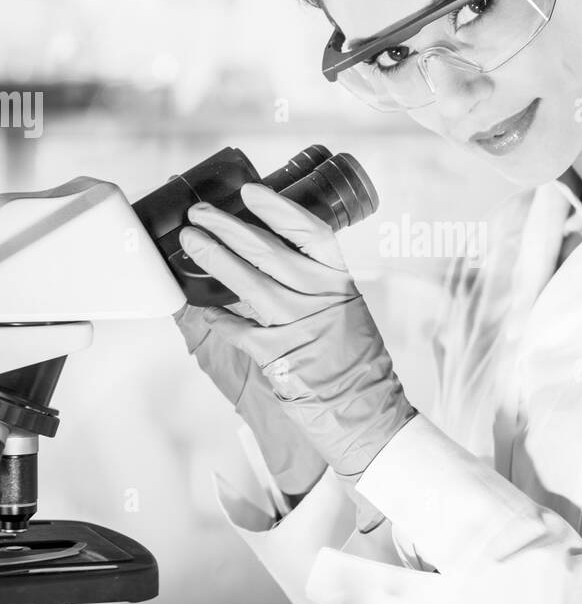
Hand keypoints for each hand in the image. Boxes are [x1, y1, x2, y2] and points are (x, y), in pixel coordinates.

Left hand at [178, 182, 416, 486]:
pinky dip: (216, 317)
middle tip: (199, 213)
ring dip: (215, 258)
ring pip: (249, 283)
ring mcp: (298, 327)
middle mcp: (320, 299)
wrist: (368, 411)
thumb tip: (271, 256)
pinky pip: (238, 329)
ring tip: (191, 240)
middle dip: (229, 228)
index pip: (310, 232)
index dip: (279, 209)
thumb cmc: (357, 361)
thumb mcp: (347, 310)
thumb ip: (316, 284)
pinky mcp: (278, 357)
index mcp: (340, 282)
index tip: (251, 192)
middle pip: (269, 251)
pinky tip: (198, 306)